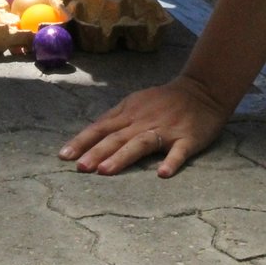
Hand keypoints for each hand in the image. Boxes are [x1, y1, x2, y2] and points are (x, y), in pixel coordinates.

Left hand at [60, 76, 230, 177]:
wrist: (203, 90)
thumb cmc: (164, 101)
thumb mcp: (135, 103)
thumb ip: (115, 120)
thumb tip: (87, 139)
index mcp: (129, 113)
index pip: (101, 128)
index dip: (82, 141)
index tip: (63, 156)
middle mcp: (144, 121)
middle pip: (117, 137)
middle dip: (96, 152)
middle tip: (80, 168)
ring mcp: (166, 130)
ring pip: (141, 143)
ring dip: (122, 157)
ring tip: (106, 171)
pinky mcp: (187, 138)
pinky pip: (179, 151)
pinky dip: (171, 162)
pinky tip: (163, 174)